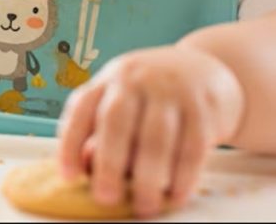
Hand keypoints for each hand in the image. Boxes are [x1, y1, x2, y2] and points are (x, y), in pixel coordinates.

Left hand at [56, 45, 244, 216]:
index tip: (68, 177)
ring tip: (144, 206)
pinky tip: (175, 196)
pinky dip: (183, 177)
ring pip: (156, 137)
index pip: (82, 107)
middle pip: (117, 120)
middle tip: (106, 198)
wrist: (207, 69)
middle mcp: (137, 78)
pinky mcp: (204, 105)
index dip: (70, 143)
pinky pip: (192, 146)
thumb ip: (101, 132)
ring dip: (148, 178)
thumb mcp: (124, 101)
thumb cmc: (155, 96)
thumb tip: (85, 165)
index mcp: (110, 79)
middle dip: (109, 164)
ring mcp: (171, 89)